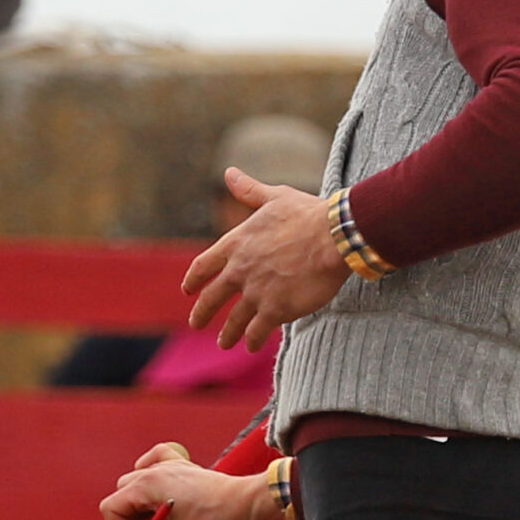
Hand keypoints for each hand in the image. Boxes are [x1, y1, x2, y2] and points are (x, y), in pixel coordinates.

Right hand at [99, 444, 282, 519]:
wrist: (249, 504)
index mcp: (148, 486)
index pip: (112, 508)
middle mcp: (155, 470)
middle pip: (121, 494)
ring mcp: (169, 465)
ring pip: (135, 480)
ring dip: (138, 504)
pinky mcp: (184, 467)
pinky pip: (156, 459)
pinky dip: (149, 470)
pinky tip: (155, 489)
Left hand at [182, 169, 350, 350]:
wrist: (332, 237)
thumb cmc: (307, 214)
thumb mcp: (274, 197)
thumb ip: (249, 190)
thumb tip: (229, 173)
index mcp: (236, 243)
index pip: (204, 265)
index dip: (194, 280)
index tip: (187, 290)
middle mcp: (240, 270)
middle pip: (212, 297)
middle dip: (202, 313)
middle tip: (196, 324)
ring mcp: (256, 292)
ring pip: (233, 320)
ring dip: (227, 333)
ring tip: (224, 343)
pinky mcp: (275, 310)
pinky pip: (257, 330)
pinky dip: (252, 339)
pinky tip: (250, 346)